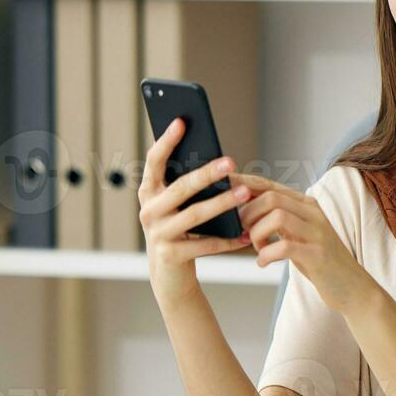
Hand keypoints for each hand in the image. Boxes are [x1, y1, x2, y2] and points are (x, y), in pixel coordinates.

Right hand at [138, 117, 253, 306]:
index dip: (167, 141)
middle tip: (230, 160)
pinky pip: (204, 244)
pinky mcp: (170, 256)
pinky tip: (246, 234)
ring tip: (245, 193)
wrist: (168, 275)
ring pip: (194, 215)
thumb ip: (187, 184)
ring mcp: (157, 234)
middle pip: (180, 187)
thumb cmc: (179, 229)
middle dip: (206, 173)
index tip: (182, 121)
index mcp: (149, 192)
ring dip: (222, 203)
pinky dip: (227, 240)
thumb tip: (219, 160)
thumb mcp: (177, 206)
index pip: (154, 161)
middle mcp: (148, 210)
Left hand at [230, 172, 375, 313]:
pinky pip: (284, 247)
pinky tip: (263, 263)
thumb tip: (245, 210)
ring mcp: (318, 233)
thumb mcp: (299, 234)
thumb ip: (280, 219)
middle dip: (248, 214)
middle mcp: (314, 213)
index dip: (245, 185)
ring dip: (257, 233)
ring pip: (277, 217)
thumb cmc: (319, 261)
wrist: (352, 287)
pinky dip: (266, 254)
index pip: (270, 185)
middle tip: (243, 232)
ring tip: (257, 247)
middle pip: (271, 197)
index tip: (224, 188)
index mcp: (307, 205)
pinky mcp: (318, 255)